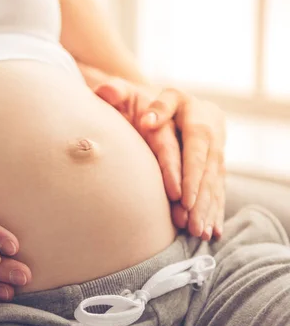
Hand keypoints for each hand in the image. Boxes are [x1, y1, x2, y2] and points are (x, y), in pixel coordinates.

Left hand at [80, 65, 225, 239]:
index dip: (186, 169)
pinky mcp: (217, 161)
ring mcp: (216, 144)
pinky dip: (215, 210)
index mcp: (189, 108)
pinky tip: (212, 232)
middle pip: (207, 166)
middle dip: (199, 196)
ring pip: (215, 180)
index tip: (179, 195)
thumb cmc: (136, 99)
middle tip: (190, 223)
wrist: (156, 103)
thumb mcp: (127, 92)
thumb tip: (107, 92)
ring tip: (200, 233)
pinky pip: (218, 187)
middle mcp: (209, 126)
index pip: (192, 142)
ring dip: (208, 208)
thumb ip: (117, 92)